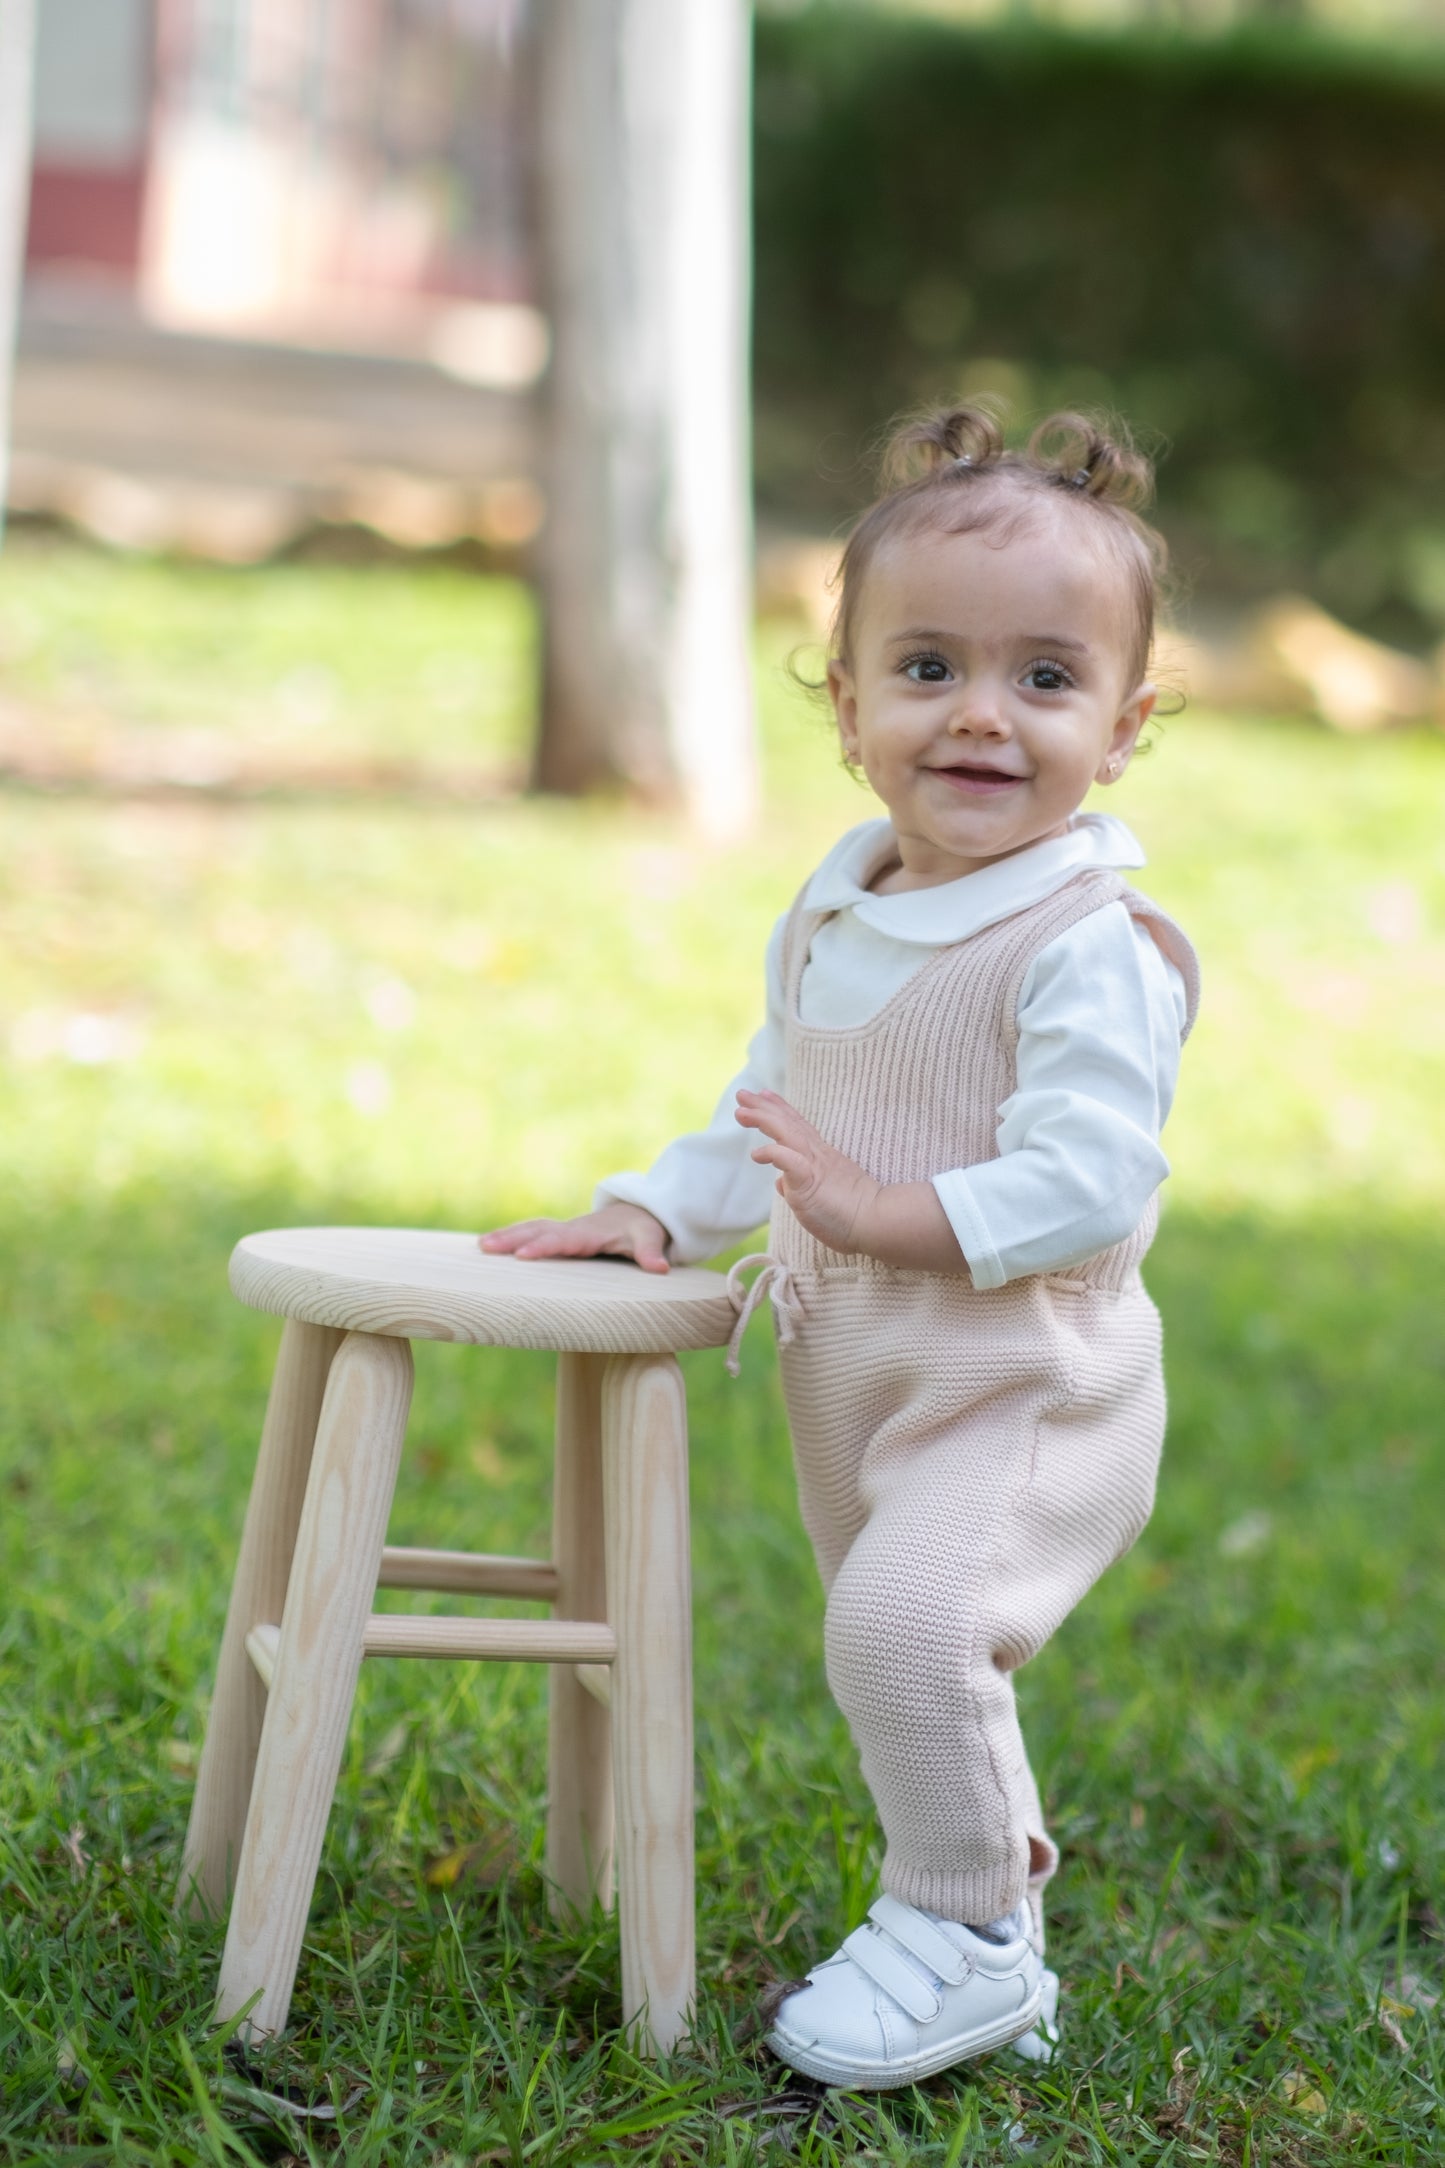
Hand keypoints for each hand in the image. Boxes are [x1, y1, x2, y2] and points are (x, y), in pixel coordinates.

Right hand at [479, 1201, 670, 1274]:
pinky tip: (488, 1246)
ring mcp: (564, 1230)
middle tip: (485, 1248)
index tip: (523, 1256)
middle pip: (539, 1232)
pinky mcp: (559, 1234)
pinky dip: (511, 1236)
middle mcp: (572, 1229)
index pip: (563, 1240)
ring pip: (531, 1229)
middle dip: (513, 1239)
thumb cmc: (643, 1229)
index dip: (544, 1247)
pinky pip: (531, 1232)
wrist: (639, 1212)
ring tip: (480, 1246)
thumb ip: (652, 1253)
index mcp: (590, 1233)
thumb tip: (660, 1268)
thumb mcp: (650, 1239)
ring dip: (506, 1236)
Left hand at [735, 1088, 971, 1273]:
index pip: (797, 1127)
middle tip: (743, 1093)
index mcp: (821, 1158)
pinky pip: (789, 1161)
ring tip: (740, 1111)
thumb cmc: (852, 1215)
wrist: (878, 1222)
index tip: (765, 1096)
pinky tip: (756, 1153)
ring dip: (762, 1119)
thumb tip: (779, 1182)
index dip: (780, 1110)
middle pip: (787, 1123)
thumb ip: (798, 1186)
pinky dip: (772, 1153)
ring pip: (785, 1134)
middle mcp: (817, 1155)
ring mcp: (814, 1166)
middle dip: (763, 1107)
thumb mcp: (818, 1196)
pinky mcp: (810, 1182)